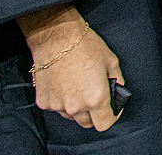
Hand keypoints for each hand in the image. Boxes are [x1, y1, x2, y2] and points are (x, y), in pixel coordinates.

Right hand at [17, 5, 124, 130]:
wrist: (56, 37)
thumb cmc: (86, 46)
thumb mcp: (111, 61)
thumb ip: (117, 81)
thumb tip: (118, 92)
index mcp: (95, 99)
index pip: (105, 124)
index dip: (112, 116)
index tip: (112, 108)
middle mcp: (75, 107)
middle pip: (87, 123)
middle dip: (94, 113)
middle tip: (95, 96)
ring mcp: (57, 106)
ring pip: (71, 116)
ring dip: (77, 107)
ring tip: (78, 86)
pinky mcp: (43, 102)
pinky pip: (56, 108)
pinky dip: (61, 100)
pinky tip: (63, 83)